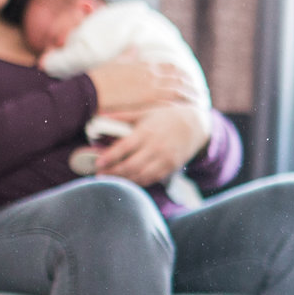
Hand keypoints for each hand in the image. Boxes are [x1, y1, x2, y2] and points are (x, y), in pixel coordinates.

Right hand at [85, 54, 203, 122]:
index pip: (170, 67)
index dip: (181, 73)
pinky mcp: (148, 101)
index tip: (188, 78)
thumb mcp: (117, 62)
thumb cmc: (101, 77)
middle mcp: (152, 75)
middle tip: (199, 91)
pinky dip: (181, 104)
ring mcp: (151, 87)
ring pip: (178, 90)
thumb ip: (128, 55)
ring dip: (189, 94)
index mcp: (145, 65)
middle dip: (190, 85)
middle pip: (178, 78)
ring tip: (198, 100)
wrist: (92, 89)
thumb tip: (134, 47)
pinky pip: (171, 101)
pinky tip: (187, 109)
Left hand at [92, 101, 210, 186]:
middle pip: (130, 165)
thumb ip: (124, 116)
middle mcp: (156, 147)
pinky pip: (151, 179)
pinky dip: (137, 183)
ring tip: (109, 180)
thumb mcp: (147, 111)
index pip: (125, 147)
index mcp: (147, 131)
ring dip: (123, 180)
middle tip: (99, 174)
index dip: (110, 156)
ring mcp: (164, 159)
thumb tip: (101, 116)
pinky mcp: (170, 167)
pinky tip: (127, 182)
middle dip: (113, 172)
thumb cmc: (167, 116)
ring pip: (140, 175)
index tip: (97, 162)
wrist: (196, 125)